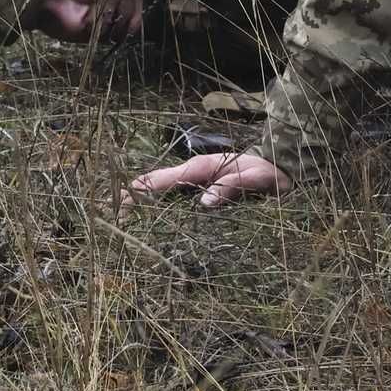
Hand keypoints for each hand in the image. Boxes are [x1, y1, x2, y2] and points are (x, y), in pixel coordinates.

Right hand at [129, 152, 289, 209]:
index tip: (116, 206)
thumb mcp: (257, 179)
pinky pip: (174, 198)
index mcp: (201, 168)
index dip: (137, 192)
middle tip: (107, 218)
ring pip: (161, 191)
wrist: (283, 169)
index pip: (161, 180)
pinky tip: (148, 222)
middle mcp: (193, 172)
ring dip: (141, 203)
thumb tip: (205, 202)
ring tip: (118, 223)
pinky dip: (158, 207)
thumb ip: (233, 187)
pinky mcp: (202, 189)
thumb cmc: (270, 173)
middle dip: (130, 198)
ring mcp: (196, 181)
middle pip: (154, 184)